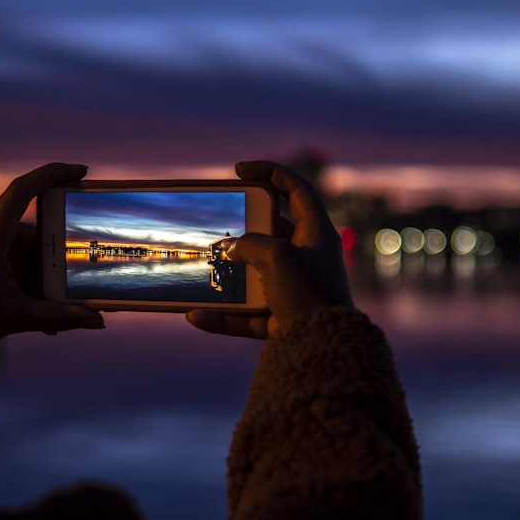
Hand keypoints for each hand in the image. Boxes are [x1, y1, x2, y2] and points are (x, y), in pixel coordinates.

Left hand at [0, 163, 104, 356]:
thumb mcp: (16, 316)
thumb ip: (59, 317)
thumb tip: (98, 321)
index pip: (23, 189)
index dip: (54, 174)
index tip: (82, 171)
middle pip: (33, 230)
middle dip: (55, 255)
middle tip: (79, 273)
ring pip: (23, 247)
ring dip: (40, 273)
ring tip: (55, 301)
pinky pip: (10, 255)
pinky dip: (25, 275)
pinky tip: (36, 301)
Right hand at [186, 160, 353, 338]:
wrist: (323, 350)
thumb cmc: (308, 293)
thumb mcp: (276, 255)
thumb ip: (250, 243)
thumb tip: (230, 248)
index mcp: (317, 234)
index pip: (297, 189)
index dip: (271, 172)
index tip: (240, 170)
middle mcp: (308, 259)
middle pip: (272, 233)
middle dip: (243, 229)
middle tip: (217, 225)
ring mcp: (294, 290)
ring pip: (255, 275)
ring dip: (228, 274)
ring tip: (202, 268)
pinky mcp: (282, 319)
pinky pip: (246, 315)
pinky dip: (222, 317)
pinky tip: (196, 316)